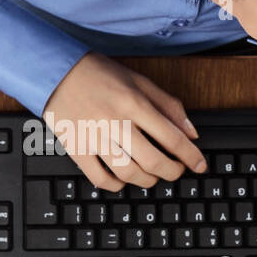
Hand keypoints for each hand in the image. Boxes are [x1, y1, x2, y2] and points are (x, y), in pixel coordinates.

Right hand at [42, 52, 206, 188]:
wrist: (56, 71)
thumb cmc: (99, 74)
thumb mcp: (139, 81)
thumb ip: (168, 106)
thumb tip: (191, 133)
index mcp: (133, 103)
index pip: (172, 137)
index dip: (191, 156)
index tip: (200, 165)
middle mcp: (115, 122)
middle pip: (153, 161)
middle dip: (172, 172)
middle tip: (177, 171)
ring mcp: (94, 138)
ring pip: (128, 173)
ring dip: (147, 180)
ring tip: (153, 176)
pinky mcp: (77, 149)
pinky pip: (100, 179)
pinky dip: (116, 185)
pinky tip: (123, 179)